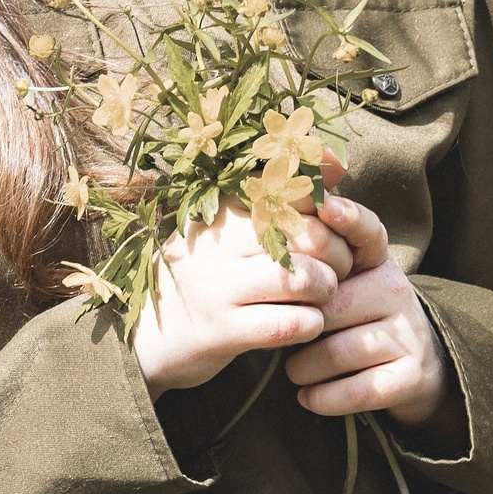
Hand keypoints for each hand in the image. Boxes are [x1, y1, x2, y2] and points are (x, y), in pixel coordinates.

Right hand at [134, 201, 356, 396]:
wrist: (153, 333)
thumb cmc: (213, 271)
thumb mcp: (239, 226)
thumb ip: (289, 193)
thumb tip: (338, 160)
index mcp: (226, 203)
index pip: (298, 191)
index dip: (331, 212)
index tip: (337, 229)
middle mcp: (218, 238)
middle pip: (308, 233)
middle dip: (339, 254)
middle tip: (338, 268)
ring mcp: (217, 286)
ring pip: (303, 279)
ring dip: (327, 290)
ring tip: (321, 294)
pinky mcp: (222, 330)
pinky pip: (289, 324)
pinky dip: (311, 324)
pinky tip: (307, 321)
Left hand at [283, 162, 461, 438]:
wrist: (416, 368)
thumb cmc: (359, 318)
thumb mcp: (346, 282)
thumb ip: (313, 261)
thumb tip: (263, 227)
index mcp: (378, 262)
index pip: (367, 232)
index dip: (348, 218)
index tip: (326, 207)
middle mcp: (397, 292)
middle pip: (330, 305)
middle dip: (298, 327)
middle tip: (285, 339)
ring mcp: (407, 335)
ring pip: (337, 351)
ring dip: (303, 368)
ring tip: (295, 371)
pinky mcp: (408, 377)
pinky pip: (354, 391)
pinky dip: (323, 398)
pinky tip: (309, 396)